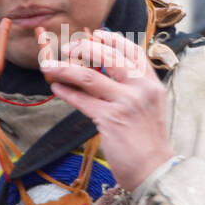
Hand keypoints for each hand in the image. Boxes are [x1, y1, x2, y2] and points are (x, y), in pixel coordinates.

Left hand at [38, 28, 173, 191]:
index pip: (132, 51)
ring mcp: (127, 103)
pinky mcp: (111, 120)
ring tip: (49, 66)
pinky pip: (83, 100)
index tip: (96, 34)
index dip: (112, 39)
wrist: (155, 170)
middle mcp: (141, 89)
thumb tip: (104, 71)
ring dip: (65, 68)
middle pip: (109, 57)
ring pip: (89, 77)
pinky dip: (67, 92)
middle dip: (84, 48)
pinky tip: (57, 88)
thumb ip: (134, 88)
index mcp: (152, 83)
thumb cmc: (149, 141)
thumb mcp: (149, 107)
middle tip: (68, 47)